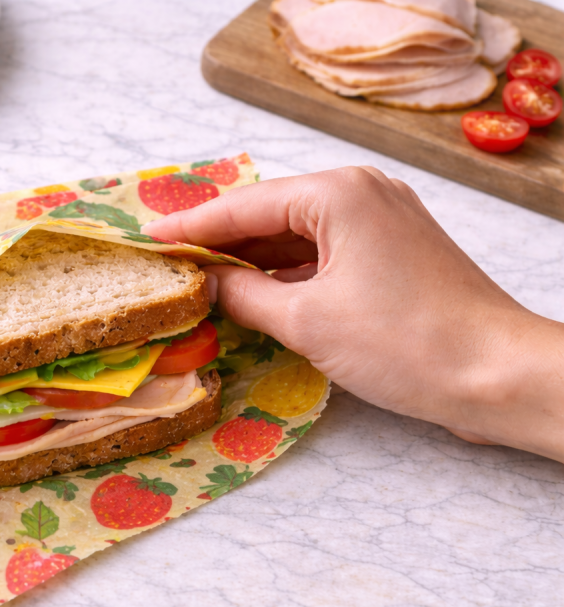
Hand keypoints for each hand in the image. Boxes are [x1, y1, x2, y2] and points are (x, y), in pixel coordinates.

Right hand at [144, 167, 563, 459]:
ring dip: (251, 261)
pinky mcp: (392, 254)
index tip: (147, 239)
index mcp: (338, 193)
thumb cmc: (405, 342)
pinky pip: (322, 255)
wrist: (498, 375)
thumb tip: (206, 285)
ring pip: (295, 236)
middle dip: (219, 243)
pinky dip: (286, 274)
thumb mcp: (308, 321)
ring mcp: (380, 222)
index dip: (191, 226)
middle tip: (168, 263)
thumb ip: (245, 296)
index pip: (243, 205)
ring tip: (199, 281)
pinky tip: (253, 294)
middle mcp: (360, 194)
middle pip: (269, 214)